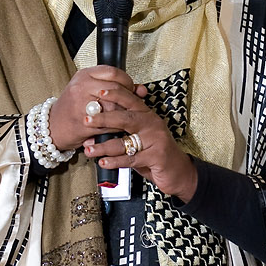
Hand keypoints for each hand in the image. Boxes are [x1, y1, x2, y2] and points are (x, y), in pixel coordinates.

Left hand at [48, 65, 196, 201]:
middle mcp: (153, 124)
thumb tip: (97, 122)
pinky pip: (130, 158)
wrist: (178, 172)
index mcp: (148, 115)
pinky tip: (103, 162)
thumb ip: (125, 128)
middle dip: (103, 118)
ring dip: (103, 146)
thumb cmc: (156, 152)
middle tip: (87, 119)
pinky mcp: (156, 157)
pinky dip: (114, 161)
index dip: (115, 95)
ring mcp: (156, 140)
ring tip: (89, 148)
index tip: (99, 93)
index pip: (131, 100)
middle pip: (125, 118)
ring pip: (124, 141)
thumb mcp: (142, 135)